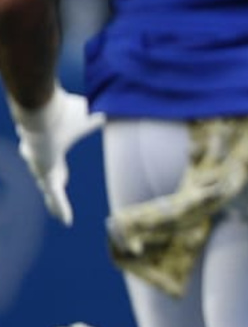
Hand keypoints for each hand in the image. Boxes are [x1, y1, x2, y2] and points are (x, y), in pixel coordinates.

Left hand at [8, 89, 104, 225]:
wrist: (45, 115)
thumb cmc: (65, 113)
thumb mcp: (90, 114)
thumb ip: (103, 115)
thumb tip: (126, 105)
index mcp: (53, 145)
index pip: (55, 162)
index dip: (59, 170)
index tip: (61, 176)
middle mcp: (43, 160)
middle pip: (49, 177)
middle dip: (53, 187)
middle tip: (56, 194)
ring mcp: (42, 170)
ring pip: (51, 191)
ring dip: (55, 204)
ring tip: (61, 217)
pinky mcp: (46, 177)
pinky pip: (56, 195)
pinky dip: (61, 207)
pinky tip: (66, 221)